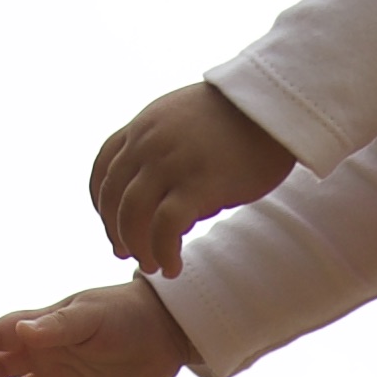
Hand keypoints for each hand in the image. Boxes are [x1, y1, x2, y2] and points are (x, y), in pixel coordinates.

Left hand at [89, 80, 299, 275]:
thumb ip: (162, 148)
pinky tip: (173, 267)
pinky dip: (163, 253)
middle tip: (128, 255)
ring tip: (152, 266)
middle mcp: (148, 144)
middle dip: (115, 232)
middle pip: (111, 198)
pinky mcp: (199, 185)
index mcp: (142, 127)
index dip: (101, 205)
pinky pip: (165, 228)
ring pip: (131, 216)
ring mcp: (171, 164)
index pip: (102, 170)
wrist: (275, 108)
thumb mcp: (184, 120)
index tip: (114, 227)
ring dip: (137, 248)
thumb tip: (161, 196)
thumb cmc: (239, 119)